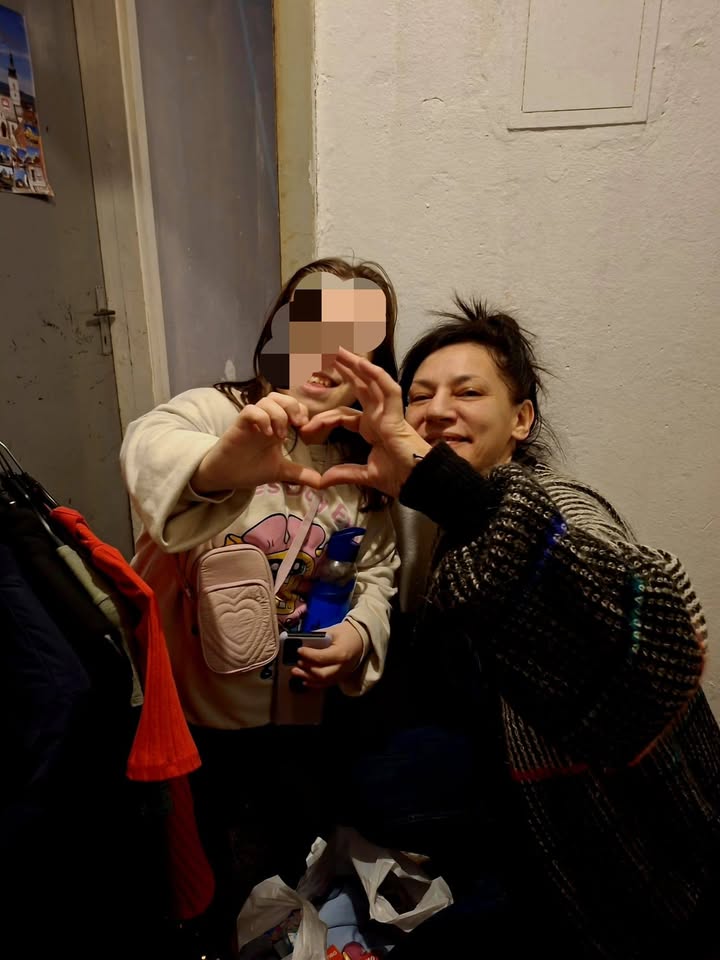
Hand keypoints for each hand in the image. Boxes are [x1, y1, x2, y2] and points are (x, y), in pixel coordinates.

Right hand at [191, 392, 322, 493]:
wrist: (226, 476)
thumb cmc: (250, 468)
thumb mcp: (280, 471)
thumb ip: (300, 474)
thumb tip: (321, 483)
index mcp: (276, 426)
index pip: (292, 404)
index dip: (301, 410)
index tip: (305, 429)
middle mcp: (265, 420)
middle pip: (279, 396)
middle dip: (293, 406)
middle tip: (298, 424)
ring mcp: (252, 421)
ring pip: (266, 400)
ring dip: (278, 414)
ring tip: (280, 435)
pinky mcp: (239, 425)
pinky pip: (250, 410)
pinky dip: (262, 418)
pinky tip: (267, 434)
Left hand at [291, 620, 364, 688]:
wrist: (363, 639)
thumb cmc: (347, 633)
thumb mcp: (332, 630)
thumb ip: (317, 637)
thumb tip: (301, 641)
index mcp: (341, 653)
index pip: (321, 658)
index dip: (308, 655)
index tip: (298, 650)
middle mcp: (342, 667)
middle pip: (322, 673)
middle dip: (307, 669)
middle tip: (297, 662)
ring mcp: (342, 674)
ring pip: (323, 681)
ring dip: (307, 677)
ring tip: (295, 672)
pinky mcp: (341, 677)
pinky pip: (326, 684)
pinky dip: (314, 683)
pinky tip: (305, 680)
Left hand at [300, 347, 430, 497]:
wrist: (418, 482)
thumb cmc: (400, 477)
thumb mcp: (365, 475)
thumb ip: (344, 474)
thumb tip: (322, 481)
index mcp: (370, 428)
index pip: (343, 414)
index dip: (324, 417)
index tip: (306, 428)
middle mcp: (378, 416)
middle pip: (358, 387)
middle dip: (344, 371)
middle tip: (327, 353)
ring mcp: (388, 413)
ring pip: (371, 382)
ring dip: (356, 365)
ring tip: (340, 350)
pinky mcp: (396, 415)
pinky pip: (388, 390)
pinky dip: (376, 376)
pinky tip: (362, 363)